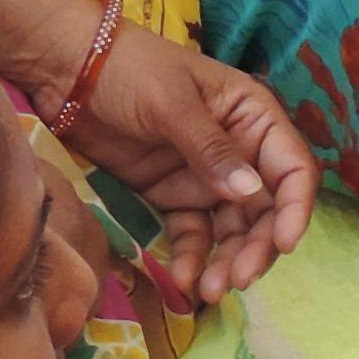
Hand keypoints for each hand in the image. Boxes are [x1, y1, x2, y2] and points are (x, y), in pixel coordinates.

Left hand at [67, 19, 318, 304]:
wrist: (64, 68)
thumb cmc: (129, 68)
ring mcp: (205, 176)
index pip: (291, 168)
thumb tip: (250, 193)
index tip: (283, 243)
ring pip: (231, 229)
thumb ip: (211, 149)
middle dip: (256, 246)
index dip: (294, 208)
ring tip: (213, 291)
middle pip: (265, 209)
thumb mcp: (172, 103)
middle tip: (238, 279)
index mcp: (253, 117)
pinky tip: (185, 280)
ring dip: (227, 261)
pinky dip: (192, 257)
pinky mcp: (171, 196)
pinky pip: (192, 234)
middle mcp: (239, 151)